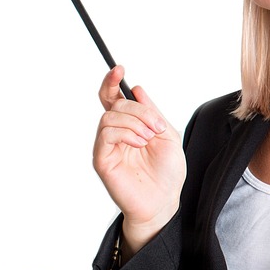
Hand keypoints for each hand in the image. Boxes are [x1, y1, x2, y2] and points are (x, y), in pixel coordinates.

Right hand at [92, 66, 185, 250]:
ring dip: (134, 122)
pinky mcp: (102, 159)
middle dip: (138, 109)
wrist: (164, 201)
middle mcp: (115, 134)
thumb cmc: (167, 173)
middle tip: (156, 125)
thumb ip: (152, 112)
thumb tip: (136, 89)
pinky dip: (126, 133)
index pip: (113, 98)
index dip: (112, 82)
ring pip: (110, 116)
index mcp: (130, 126)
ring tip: (148, 137)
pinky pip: (106, 134)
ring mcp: (107, 146)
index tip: (119, 68)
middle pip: (114, 104)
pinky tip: (139, 144)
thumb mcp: (167, 134)